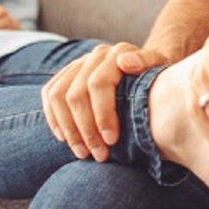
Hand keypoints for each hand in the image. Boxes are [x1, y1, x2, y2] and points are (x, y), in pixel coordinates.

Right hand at [42, 42, 167, 161]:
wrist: (146, 74)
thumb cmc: (154, 79)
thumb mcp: (159, 68)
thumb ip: (147, 61)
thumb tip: (125, 62)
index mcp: (117, 53)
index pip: (98, 84)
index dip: (102, 115)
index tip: (111, 141)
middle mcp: (94, 56)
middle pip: (76, 94)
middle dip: (86, 130)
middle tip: (99, 155)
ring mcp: (78, 64)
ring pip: (58, 96)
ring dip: (68, 129)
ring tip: (83, 153)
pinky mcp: (66, 75)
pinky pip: (49, 95)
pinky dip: (54, 119)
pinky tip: (65, 139)